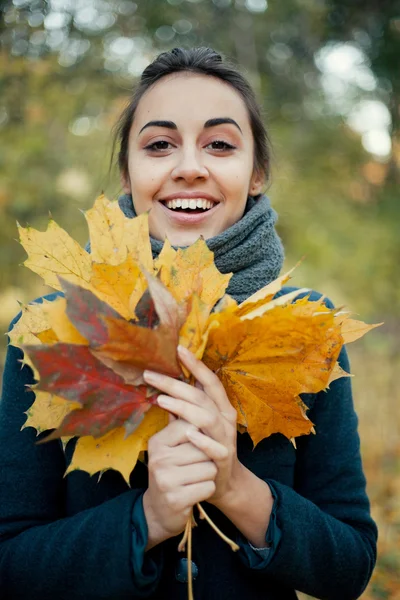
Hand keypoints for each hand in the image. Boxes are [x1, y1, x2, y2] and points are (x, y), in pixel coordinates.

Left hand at [143, 345, 240, 506]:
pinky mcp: (223, 459)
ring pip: (207, 418)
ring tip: (161, 400)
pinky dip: (202, 440)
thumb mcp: (196, 423)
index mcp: (220, 407)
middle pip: (202, 396)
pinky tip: (187, 433)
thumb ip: (184, 405)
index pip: (210, 381)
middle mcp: (225, 419)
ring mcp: (225, 439)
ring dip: (184, 407)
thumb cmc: (205, 447)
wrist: (222, 483)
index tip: (179, 349)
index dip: (196, 365)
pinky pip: (215, 448)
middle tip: (151, 375)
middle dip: (176, 384)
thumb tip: (164, 383)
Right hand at [143, 413, 217, 546]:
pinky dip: (207, 489)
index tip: (194, 446)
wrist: (159, 512)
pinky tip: (194, 493)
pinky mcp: (176, 499)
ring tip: (193, 479)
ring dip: (208, 474)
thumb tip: (192, 386)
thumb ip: (180, 421)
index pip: (191, 425)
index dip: (202, 436)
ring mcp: (166, 479)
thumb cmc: (172, 473)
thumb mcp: (170, 447)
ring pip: (209, 467)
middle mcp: (159, 458)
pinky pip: (208, 486)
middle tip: (193, 467)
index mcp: (158, 441)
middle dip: (206, 457)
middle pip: (204, 447)